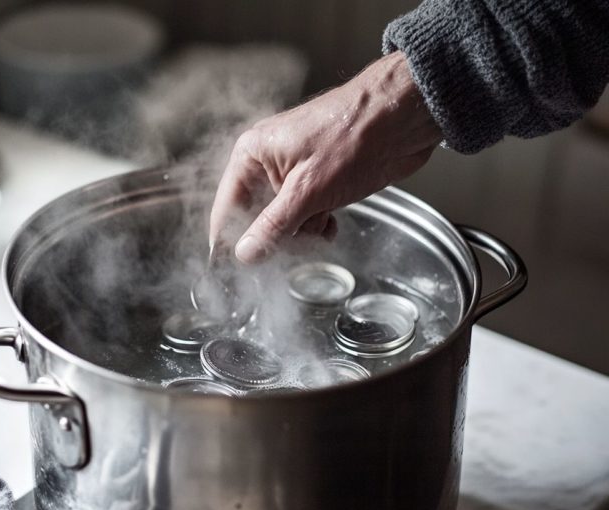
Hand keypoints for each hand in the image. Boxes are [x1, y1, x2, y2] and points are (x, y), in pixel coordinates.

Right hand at [210, 51, 442, 263]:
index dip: (228, 240)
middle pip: (254, 218)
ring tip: (321, 224)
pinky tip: (331, 223)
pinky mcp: (318, 182)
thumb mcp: (306, 191)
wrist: (402, 119)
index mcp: (253, 155)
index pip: (226, 207)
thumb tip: (244, 253)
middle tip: (294, 243)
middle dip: (275, 236)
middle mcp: (268, 164)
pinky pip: (305, 216)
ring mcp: (294, 174)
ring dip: (301, 232)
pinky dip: (317, 226)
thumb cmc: (353, 136)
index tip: (231, 270)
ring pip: (283, 221)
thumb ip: (272, 226)